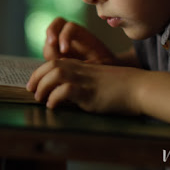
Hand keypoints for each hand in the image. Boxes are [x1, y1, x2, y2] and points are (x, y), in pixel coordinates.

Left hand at [26, 58, 143, 114]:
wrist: (137, 87)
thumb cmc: (119, 87)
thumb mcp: (95, 81)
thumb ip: (81, 82)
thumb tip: (64, 96)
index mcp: (81, 66)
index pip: (53, 63)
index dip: (39, 73)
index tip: (32, 84)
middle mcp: (80, 70)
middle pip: (51, 66)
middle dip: (37, 78)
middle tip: (32, 92)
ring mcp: (85, 80)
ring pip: (55, 75)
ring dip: (43, 87)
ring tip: (41, 99)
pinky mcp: (89, 92)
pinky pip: (66, 90)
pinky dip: (55, 97)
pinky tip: (53, 106)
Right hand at [43, 17, 116, 63]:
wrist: (103, 67)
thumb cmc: (106, 63)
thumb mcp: (106, 62)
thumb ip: (97, 62)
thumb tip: (84, 63)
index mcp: (82, 33)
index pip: (70, 26)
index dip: (64, 35)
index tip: (65, 51)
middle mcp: (70, 35)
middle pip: (54, 26)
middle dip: (51, 34)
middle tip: (51, 49)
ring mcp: (61, 43)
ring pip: (48, 42)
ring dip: (48, 51)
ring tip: (54, 66)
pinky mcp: (56, 53)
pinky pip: (47, 55)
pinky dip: (47, 61)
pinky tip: (54, 72)